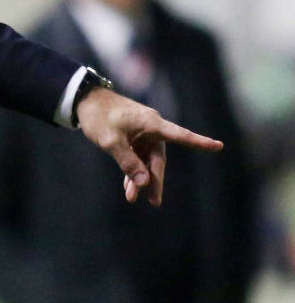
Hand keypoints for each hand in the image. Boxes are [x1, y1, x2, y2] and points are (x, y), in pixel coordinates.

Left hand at [76, 87, 221, 205]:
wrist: (84, 101)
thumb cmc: (98, 116)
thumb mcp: (111, 141)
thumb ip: (128, 162)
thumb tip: (144, 182)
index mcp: (151, 124)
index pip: (180, 135)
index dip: (199, 142)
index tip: (218, 146)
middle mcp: (151, 129)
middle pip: (158, 159)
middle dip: (154, 180)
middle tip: (154, 202)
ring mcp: (142, 134)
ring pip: (146, 161)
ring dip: (140, 178)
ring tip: (132, 198)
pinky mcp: (133, 138)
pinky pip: (137, 157)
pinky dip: (132, 171)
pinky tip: (128, 187)